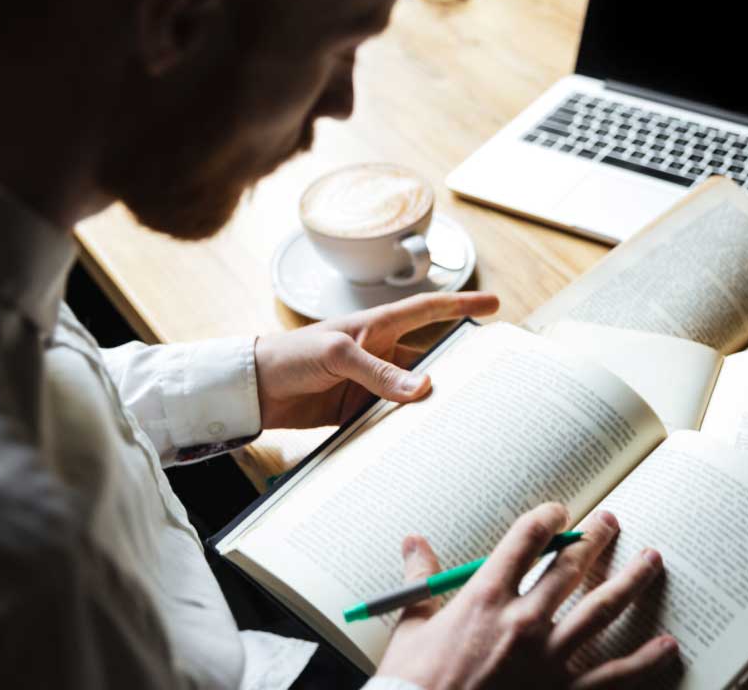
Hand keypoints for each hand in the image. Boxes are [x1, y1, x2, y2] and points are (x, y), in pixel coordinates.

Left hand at [254, 291, 498, 428]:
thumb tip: (423, 388)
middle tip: (491, 379)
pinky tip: (423, 442)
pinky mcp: (358, 412)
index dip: (461, 305)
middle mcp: (380, 354)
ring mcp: (371, 384)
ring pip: (413, 395)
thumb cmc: (289, 355)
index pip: (428, 311)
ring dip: (432, 406)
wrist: (253, 390)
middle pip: (430, 360)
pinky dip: (405, 430)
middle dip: (459, 368)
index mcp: (377, 327)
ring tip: (464, 420)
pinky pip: (391, 421)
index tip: (494, 305)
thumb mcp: (335, 355)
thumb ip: (377, 372)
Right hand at [377, 503, 677, 689]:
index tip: (560, 510)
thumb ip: (420, 578)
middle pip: (570, 566)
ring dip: (630, 581)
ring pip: (600, 610)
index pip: (526, 539)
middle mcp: (523, 620)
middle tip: (611, 522)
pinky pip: (611, 674)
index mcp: (485, 596)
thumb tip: (413, 541)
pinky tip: (667, 644)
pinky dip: (643, 660)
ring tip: (651, 560)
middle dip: (594, 539)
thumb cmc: (412, 679)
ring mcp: (547, 658)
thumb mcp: (412, 623)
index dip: (547, 517)